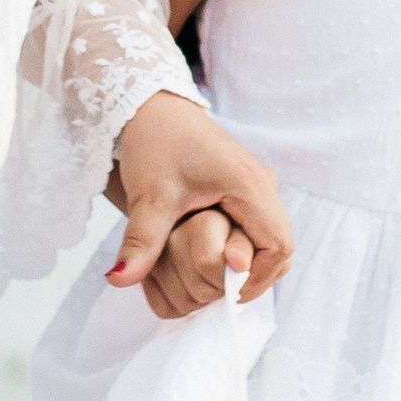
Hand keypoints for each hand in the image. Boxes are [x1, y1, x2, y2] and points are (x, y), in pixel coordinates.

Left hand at [106, 93, 291, 316]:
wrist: (153, 106)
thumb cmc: (155, 142)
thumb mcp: (149, 197)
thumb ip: (140, 243)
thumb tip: (118, 280)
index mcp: (250, 186)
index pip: (279, 246)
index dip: (258, 278)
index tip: (226, 294)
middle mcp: (262, 186)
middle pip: (281, 248)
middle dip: (256, 276)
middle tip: (221, 292)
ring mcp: (256, 186)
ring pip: (271, 239)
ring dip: (250, 264)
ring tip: (215, 278)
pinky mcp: (245, 187)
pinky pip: (258, 228)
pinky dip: (242, 248)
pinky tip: (212, 258)